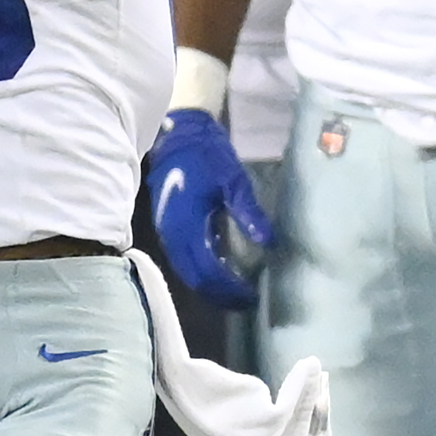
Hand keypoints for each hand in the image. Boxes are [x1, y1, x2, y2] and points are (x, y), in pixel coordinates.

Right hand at [145, 108, 272, 310]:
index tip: (253, 296)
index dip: (231, 289)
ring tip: (236, 291)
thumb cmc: (207, 155)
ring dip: (211, 285)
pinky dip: (203, 270)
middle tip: (247, 301)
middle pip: (196, 279)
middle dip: (221, 295)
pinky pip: (184, 259)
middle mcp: (172, 236)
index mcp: (186, 227)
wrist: (178, 134)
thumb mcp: (234, 182)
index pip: (209, 273)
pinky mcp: (169, 227)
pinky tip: (222, 269)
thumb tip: (268, 243)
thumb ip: (249, 213)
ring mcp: (167, 232)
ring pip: (188, 272)